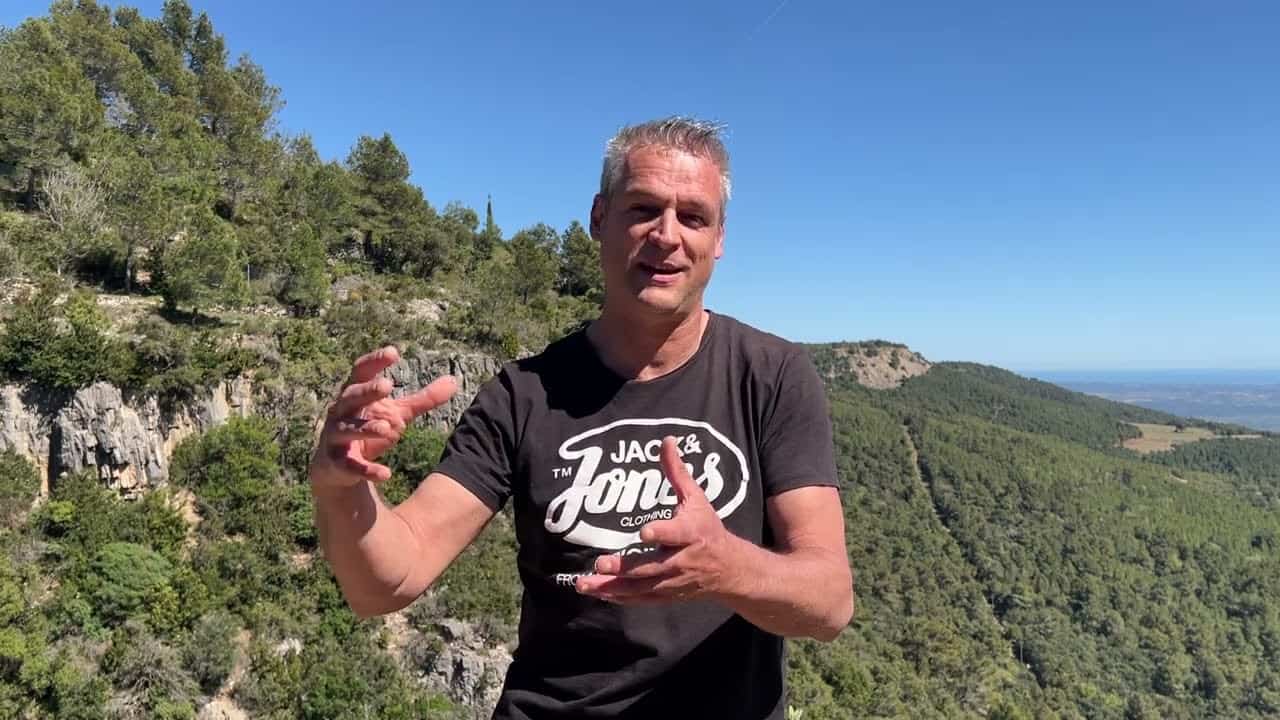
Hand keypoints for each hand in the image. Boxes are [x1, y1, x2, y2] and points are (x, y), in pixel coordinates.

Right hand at [309, 345, 456, 488]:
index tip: (393, 352)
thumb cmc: (369, 428)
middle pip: (351, 397)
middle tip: (387, 385)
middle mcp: (341, 412)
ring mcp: (335, 437)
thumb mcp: (398, 413)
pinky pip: (351, 466)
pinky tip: (386, 474)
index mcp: (355, 394)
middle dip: (367, 391)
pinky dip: (367, 470)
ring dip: (366, 428)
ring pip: (348, 429)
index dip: (374, 361)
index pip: (361, 372)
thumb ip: (423, 399)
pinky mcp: (337, 464)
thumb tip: (454, 381)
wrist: (338, 467)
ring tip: (387, 427)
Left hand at [575, 436, 741, 603]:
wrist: (729, 569)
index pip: (676, 533)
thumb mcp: (697, 498)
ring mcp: (673, 581)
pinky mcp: (666, 594)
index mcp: (692, 534)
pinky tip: (598, 593)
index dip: (661, 533)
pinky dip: (619, 598)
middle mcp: (682, 560)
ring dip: (612, 587)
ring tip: (584, 584)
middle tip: (600, 563)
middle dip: (625, 567)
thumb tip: (666, 440)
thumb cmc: (709, 528)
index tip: (644, 532)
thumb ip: (677, 472)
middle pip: (652, 566)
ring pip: (641, 588)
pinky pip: (641, 599)